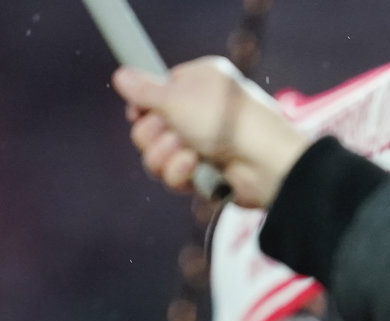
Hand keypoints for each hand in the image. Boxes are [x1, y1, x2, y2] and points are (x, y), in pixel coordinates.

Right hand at [112, 57, 310, 208]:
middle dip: (153, 135)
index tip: (139, 112)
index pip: (155, 93)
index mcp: (199, 83)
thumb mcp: (178, 97)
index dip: (143, 106)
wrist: (268, 165)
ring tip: (189, 154)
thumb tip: (121, 75)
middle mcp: (201, 112)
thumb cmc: (228, 121)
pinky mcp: (206, 174)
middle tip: (172, 133)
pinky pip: (174, 177)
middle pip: (148, 127)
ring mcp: (204, 145)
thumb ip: (145, 90)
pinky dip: (181, 174)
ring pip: (157, 155)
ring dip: (166, 156)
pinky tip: (197, 168)